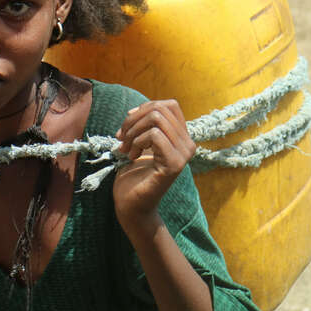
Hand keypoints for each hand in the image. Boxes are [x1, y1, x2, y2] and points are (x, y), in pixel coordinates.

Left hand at [112, 100, 195, 232]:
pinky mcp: (174, 164)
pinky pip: (155, 135)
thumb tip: (137, 109)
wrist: (130, 204)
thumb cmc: (133, 175)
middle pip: (160, 109)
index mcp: (181, 138)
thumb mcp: (139, 143)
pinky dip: (136, 142)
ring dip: (133, 131)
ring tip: (126, 148)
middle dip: (133, 120)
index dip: (145, 108)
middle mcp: (188, 144)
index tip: (127, 126)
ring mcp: (183, 154)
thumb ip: (145, 126)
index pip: (170, 105)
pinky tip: (131, 156)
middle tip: (122, 139)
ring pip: (157, 119)